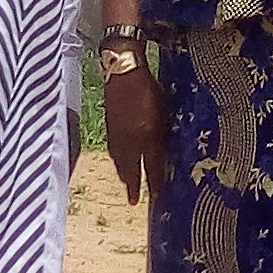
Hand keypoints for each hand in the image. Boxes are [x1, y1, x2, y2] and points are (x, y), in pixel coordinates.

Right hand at [101, 58, 161, 204]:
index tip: (157, 197)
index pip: (152, 167)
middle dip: (133, 185)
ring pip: (120, 160)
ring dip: (123, 174)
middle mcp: (130, 140)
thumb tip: (162, 146)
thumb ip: (162, 131)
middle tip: (132, 201)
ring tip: (125, 183)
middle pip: (132, 169)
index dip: (155, 183)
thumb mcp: (163, 110)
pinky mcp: (109, 126)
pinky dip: (116, 160)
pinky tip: (117, 160)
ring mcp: (116, 134)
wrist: (122, 71)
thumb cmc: (149, 87)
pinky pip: (113, 150)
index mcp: (146, 137)